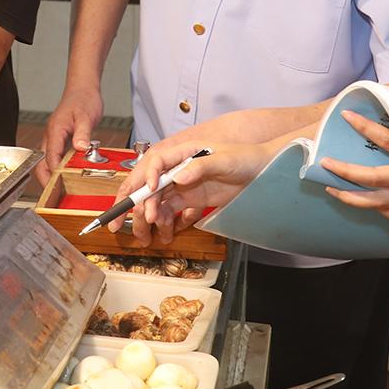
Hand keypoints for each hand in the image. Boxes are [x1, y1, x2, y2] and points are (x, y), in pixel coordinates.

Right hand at [39, 83, 103, 185]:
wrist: (82, 88)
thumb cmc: (83, 99)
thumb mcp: (86, 116)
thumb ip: (83, 133)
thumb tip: (80, 148)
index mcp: (55, 130)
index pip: (50, 157)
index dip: (52, 173)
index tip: (56, 188)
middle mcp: (51, 135)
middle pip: (42, 162)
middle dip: (46, 179)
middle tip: (54, 196)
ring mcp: (54, 137)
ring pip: (47, 160)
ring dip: (52, 174)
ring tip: (61, 189)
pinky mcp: (59, 139)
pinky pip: (55, 156)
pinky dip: (59, 167)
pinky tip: (69, 173)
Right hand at [109, 138, 275, 247]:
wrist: (264, 170)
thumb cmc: (246, 157)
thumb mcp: (226, 159)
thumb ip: (201, 166)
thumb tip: (178, 177)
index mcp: (183, 151)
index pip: (156, 161)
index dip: (147, 177)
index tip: (148, 193)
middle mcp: (177, 168)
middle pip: (148, 184)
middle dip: (134, 203)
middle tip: (125, 222)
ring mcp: (183, 185)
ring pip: (156, 202)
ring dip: (147, 218)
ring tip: (144, 236)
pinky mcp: (190, 199)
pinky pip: (170, 212)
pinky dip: (163, 224)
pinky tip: (164, 235)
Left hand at [319, 110, 388, 221]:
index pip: (387, 139)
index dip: (365, 127)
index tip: (346, 116)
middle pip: (374, 179)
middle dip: (345, 172)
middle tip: (324, 164)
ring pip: (377, 203)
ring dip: (352, 197)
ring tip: (332, 190)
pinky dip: (376, 210)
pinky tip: (365, 204)